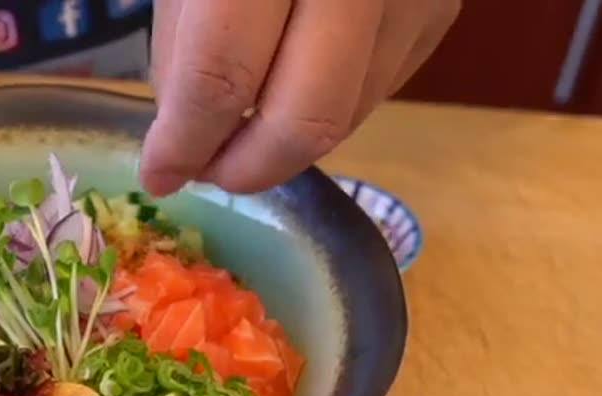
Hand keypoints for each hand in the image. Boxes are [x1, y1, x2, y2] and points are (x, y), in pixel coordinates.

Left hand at [140, 0, 459, 195]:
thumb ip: (184, 40)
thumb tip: (183, 134)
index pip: (224, 74)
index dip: (185, 141)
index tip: (158, 173)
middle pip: (308, 117)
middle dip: (247, 167)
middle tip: (209, 171)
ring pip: (349, 113)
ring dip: (284, 143)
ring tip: (240, 128)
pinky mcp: (443, 7)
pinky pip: (379, 87)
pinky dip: (326, 106)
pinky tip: (290, 83)